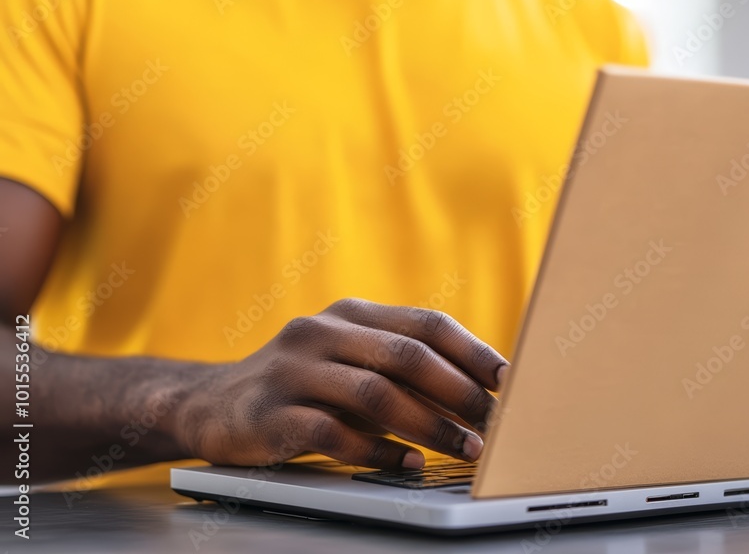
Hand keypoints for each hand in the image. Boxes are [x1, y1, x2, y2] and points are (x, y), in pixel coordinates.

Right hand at [174, 298, 508, 469]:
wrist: (210, 404)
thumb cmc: (303, 385)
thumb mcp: (349, 359)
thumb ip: (399, 365)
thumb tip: (479, 392)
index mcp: (351, 313)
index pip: (426, 322)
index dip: (472, 351)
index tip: (509, 380)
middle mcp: (322, 332)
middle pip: (406, 355)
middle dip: (458, 393)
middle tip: (492, 425)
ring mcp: (293, 370)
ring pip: (375, 394)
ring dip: (428, 425)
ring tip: (462, 450)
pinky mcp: (269, 414)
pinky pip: (333, 434)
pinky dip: (376, 452)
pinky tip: (405, 465)